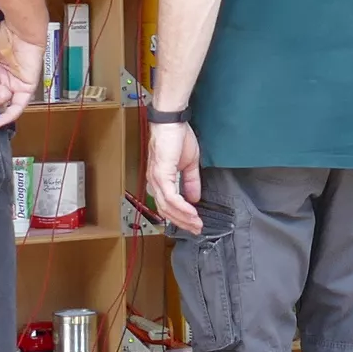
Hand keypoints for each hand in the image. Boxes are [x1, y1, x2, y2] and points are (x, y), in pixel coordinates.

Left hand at [146, 118, 203, 232]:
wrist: (171, 122)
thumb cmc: (177, 137)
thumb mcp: (189, 164)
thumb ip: (191, 182)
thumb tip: (194, 198)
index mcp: (160, 180)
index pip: (167, 206)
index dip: (180, 217)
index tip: (195, 224)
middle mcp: (155, 182)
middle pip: (166, 211)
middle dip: (183, 222)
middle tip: (197, 229)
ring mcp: (156, 179)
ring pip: (167, 207)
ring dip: (184, 218)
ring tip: (197, 223)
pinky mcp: (161, 175)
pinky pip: (171, 197)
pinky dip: (182, 207)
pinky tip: (192, 212)